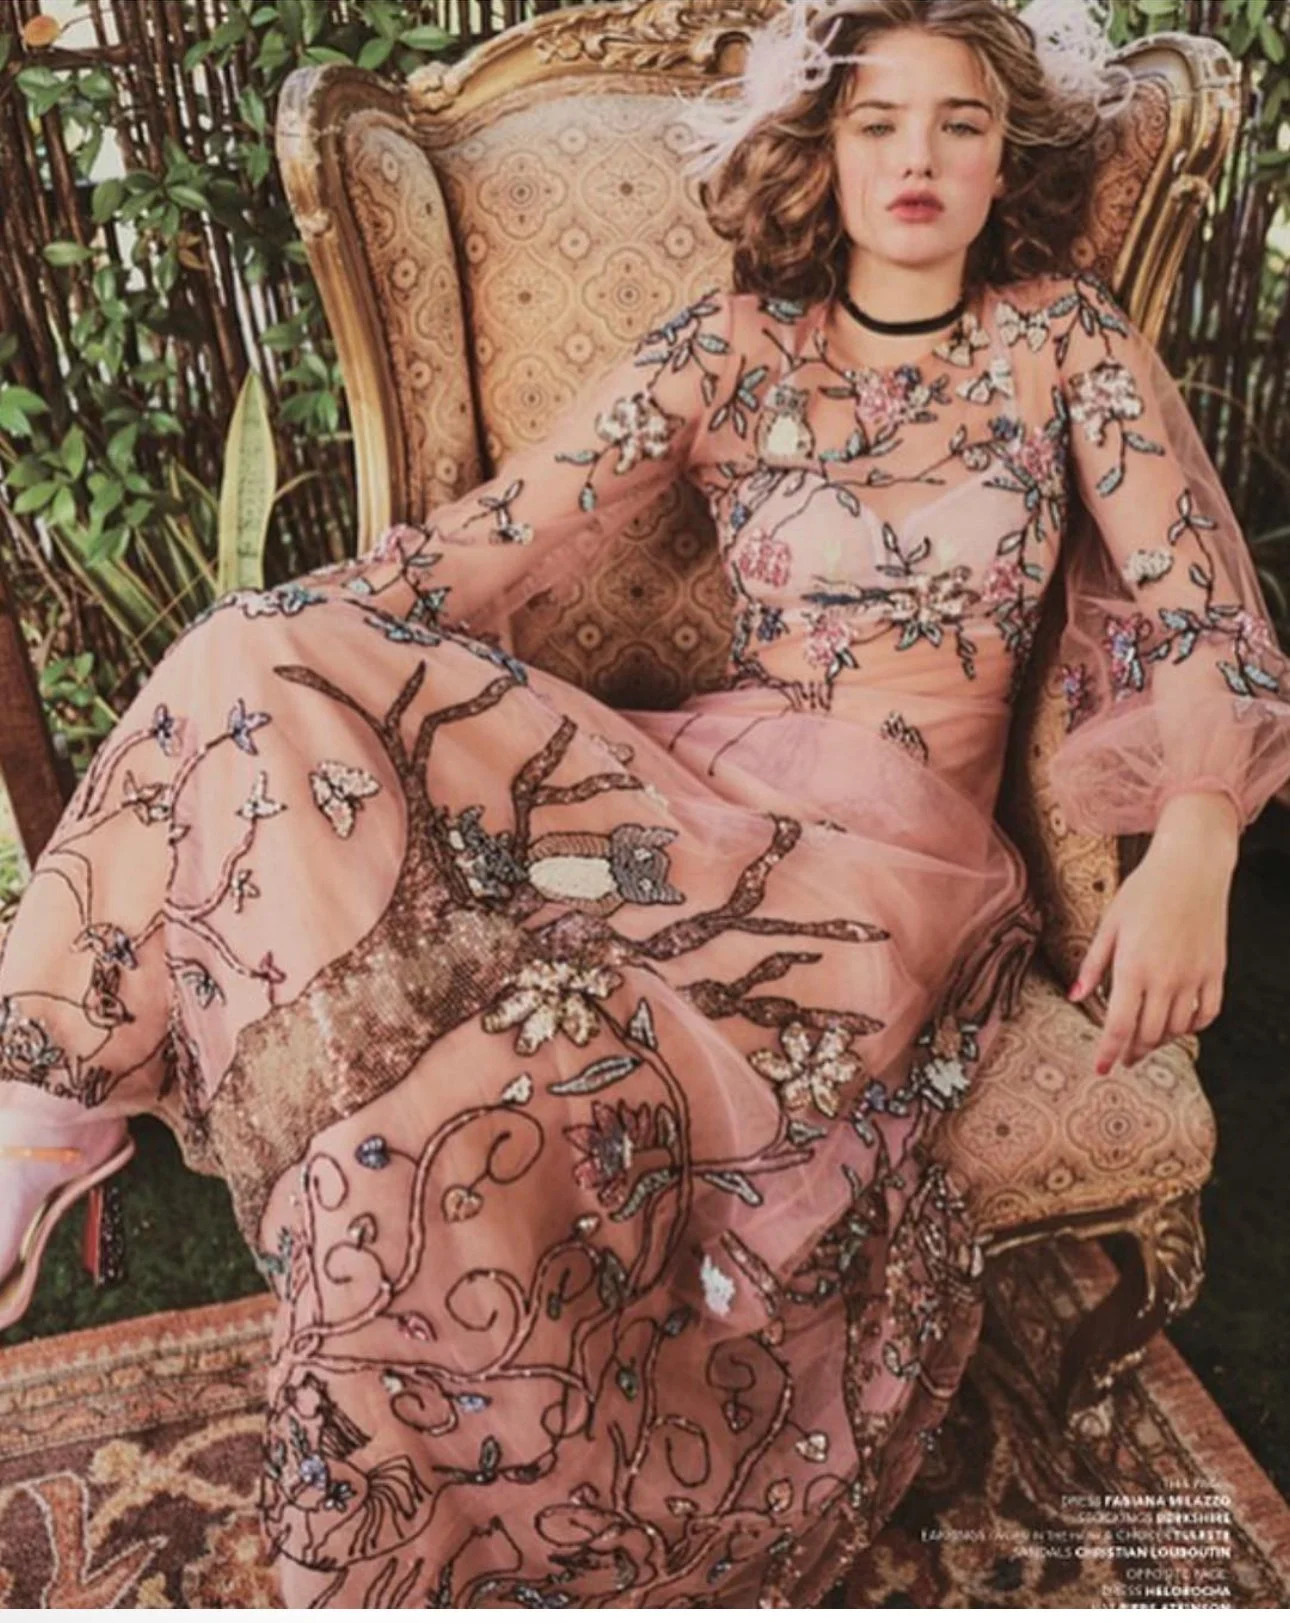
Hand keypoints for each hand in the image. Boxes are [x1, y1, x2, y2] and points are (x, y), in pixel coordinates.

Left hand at [1067, 835, 1232, 1074]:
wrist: (1191, 867)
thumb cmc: (1144, 891)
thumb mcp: (1109, 925)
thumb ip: (1093, 965)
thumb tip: (1075, 996)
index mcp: (1132, 968)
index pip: (1118, 1026)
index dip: (1107, 1053)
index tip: (1101, 1070)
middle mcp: (1165, 979)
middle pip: (1148, 1034)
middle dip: (1132, 1051)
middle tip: (1123, 1056)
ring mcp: (1193, 977)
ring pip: (1176, 1029)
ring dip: (1160, 1040)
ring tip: (1147, 1040)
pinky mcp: (1215, 972)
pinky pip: (1206, 1013)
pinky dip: (1193, 1026)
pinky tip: (1180, 1024)